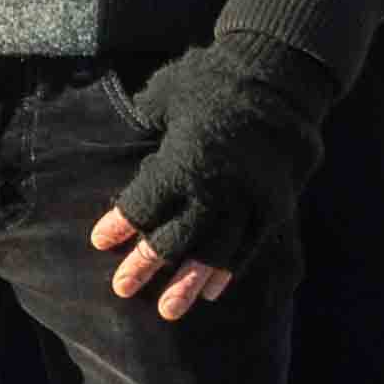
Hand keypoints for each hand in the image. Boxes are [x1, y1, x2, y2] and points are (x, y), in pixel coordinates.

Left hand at [98, 31, 330, 321]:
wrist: (283, 73)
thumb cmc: (214, 76)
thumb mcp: (167, 91)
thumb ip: (145, 120)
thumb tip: (124, 133)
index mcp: (184, 159)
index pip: (143, 205)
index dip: (119, 225)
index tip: (99, 241)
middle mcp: (217, 188)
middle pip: (174, 239)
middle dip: (145, 265)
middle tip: (122, 289)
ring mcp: (250, 200)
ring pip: (214, 253)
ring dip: (188, 283)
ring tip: (169, 311)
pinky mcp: (276, 205)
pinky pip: (250, 247)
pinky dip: (229, 269)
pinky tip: (213, 289)